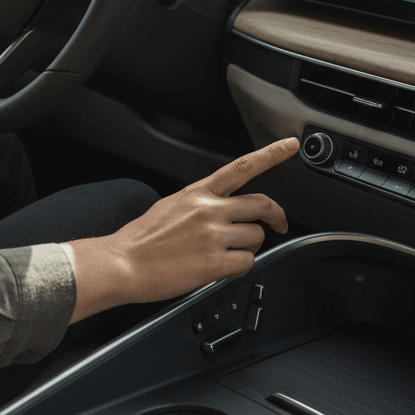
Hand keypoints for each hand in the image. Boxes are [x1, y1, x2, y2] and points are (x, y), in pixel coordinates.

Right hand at [63, 137, 298, 322]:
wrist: (123, 263)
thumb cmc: (142, 239)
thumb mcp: (171, 205)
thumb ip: (200, 203)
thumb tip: (222, 210)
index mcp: (198, 192)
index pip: (242, 167)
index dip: (271, 154)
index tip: (290, 145)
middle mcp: (210, 209)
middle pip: (262, 205)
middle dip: (275, 217)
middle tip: (278, 224)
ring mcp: (214, 235)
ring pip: (257, 237)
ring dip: (248, 248)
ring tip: (225, 254)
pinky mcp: (216, 262)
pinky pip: (247, 263)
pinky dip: (239, 269)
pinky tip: (220, 269)